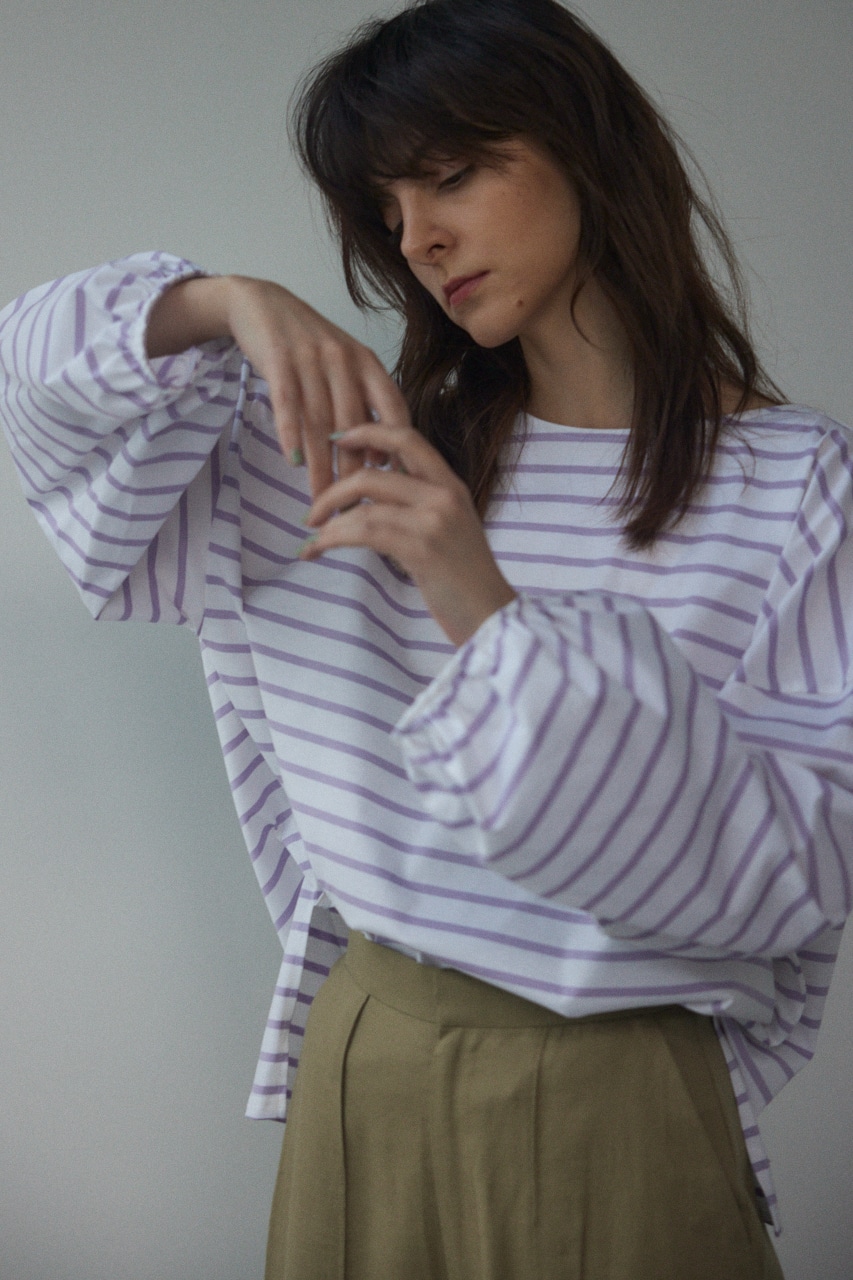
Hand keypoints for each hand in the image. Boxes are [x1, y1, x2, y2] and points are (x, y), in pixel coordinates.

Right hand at [146, 275, 407, 498]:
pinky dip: (292, 435)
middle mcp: (345, 360)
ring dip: (322, 466)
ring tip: (321, 501)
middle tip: (354, 510)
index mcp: (368, 364)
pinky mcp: (280, 359)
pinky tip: (294, 464)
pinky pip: (288, 404)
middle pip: (355, 427)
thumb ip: (362, 405)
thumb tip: (382, 459)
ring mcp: (312, 359)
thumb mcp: (343, 367)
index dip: (396, 450)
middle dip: (355, 472)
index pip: (394, 411)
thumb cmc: (307, 347)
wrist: (260, 304)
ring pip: (321, 423)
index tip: (394, 488)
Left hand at [300, 421, 516, 646]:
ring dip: (327, 521)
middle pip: (371, 475)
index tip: (337, 438)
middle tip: (312, 512)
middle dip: (331, 491)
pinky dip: (332, 539)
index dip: (368, 431)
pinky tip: (318, 550)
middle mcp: (444, 496)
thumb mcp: (448, 528)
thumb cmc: (464, 579)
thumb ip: (417, 506)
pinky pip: (364, 533)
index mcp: (451, 485)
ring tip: (312, 536)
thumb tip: (370, 500)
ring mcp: (434, 521)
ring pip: (363, 506)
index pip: (407, 438)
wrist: (490, 616)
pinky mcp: (422, 549)